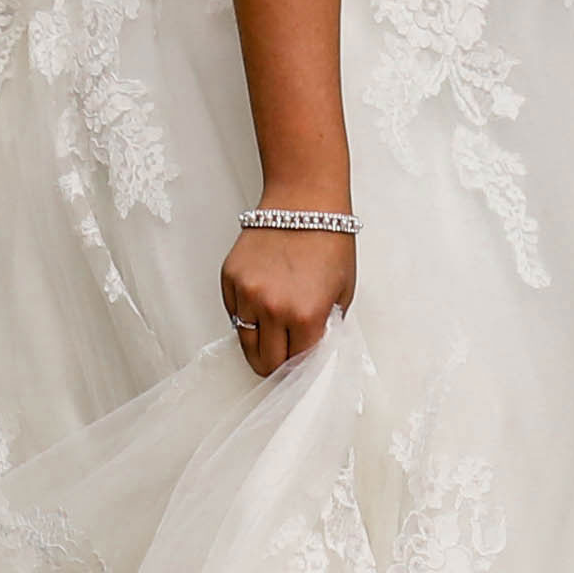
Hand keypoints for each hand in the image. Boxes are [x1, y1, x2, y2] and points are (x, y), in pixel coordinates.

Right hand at [222, 221, 352, 374]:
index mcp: (307, 315)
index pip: (297, 364)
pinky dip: (245, 317)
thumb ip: (326, 326)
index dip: (300, 370)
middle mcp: (274, 308)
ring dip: (258, 344)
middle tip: (282, 362)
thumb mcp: (343, 292)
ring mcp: (248, 293)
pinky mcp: (230, 278)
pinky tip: (261, 306)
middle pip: (266, 362)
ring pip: (245, 342)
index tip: (299, 371)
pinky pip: (233, 314)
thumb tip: (311, 350)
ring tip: (271, 338)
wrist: (304, 201)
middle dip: (276, 366)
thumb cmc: (329, 241)